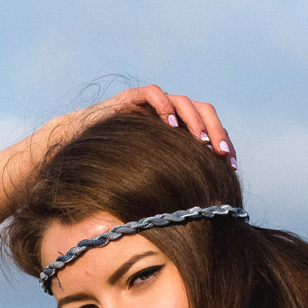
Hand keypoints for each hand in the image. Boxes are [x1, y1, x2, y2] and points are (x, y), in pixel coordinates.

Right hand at [39, 85, 234, 167]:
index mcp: (177, 130)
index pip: (209, 129)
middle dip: (215, 131)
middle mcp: (167, 114)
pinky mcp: (129, 99)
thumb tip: (203, 213)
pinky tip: (170, 126)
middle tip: (221, 154)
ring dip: (194, 120)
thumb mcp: (149, 181)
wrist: (76, 152)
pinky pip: (152, 94)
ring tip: (200, 141)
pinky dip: (163, 106)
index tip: (230, 168)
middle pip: (202, 111)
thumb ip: (172, 185)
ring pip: (182, 101)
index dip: (223, 145)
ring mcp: (149, 105)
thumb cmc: (112, 171)